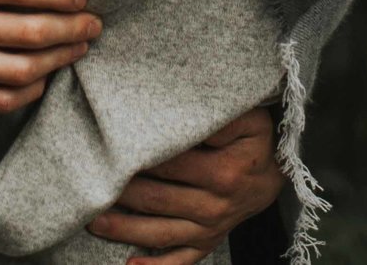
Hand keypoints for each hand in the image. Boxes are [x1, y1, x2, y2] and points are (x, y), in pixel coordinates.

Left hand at [88, 106, 283, 264]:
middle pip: (157, 199)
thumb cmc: (257, 142)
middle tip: (87, 184)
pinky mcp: (207, 243)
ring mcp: (209, 229)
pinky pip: (180, 260)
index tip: (110, 149)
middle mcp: (214, 206)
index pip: (170, 165)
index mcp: (223, 173)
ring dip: (124, 229)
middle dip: (120, 194)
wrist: (278, 175)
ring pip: (160, 232)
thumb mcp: (248, 120)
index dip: (139, 157)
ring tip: (92, 221)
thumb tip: (185, 116)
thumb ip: (218, 118)